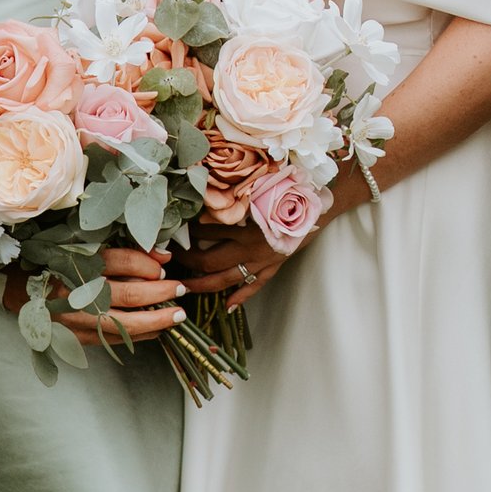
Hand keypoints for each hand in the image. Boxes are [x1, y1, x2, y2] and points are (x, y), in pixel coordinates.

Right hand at [60, 241, 185, 347]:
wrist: (22, 292)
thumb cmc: (58, 266)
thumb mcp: (87, 251)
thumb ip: (128, 253)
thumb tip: (165, 258)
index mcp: (78, 263)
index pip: (122, 261)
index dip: (148, 265)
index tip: (163, 268)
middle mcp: (77, 292)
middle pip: (128, 294)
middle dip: (160, 293)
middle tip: (181, 289)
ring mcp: (77, 319)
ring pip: (125, 324)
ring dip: (157, 320)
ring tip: (178, 315)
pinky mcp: (77, 338)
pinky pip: (116, 340)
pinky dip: (140, 335)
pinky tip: (157, 329)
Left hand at [179, 172, 359, 311]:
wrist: (322, 202)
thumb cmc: (290, 188)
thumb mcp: (260, 185)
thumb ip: (235, 192)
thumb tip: (204, 190)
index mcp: (246, 221)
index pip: (206, 230)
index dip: (185, 232)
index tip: (169, 232)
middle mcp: (251, 244)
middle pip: (209, 260)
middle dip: (187, 264)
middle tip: (168, 264)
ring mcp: (262, 259)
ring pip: (226, 279)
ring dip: (202, 285)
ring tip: (183, 289)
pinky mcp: (274, 266)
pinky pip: (255, 286)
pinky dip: (241, 297)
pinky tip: (227, 306)